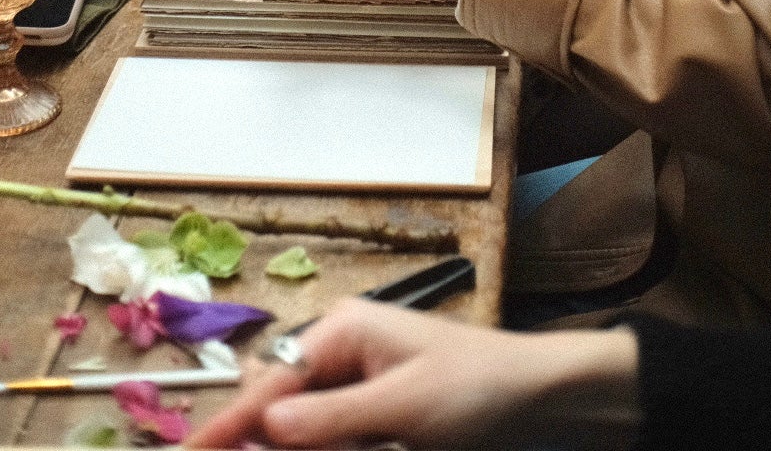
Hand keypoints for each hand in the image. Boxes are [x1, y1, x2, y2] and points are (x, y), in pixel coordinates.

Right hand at [186, 299, 640, 448]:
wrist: (542, 398)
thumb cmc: (479, 388)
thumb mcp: (404, 407)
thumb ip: (331, 419)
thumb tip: (265, 424)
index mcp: (343, 330)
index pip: (271, 383)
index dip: (228, 424)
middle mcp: (343, 351)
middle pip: (279, 405)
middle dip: (257, 439)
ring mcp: (359, 385)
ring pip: (302, 428)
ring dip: (290, 446)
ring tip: (285, 448)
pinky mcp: (376, 416)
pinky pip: (331, 437)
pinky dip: (320, 448)